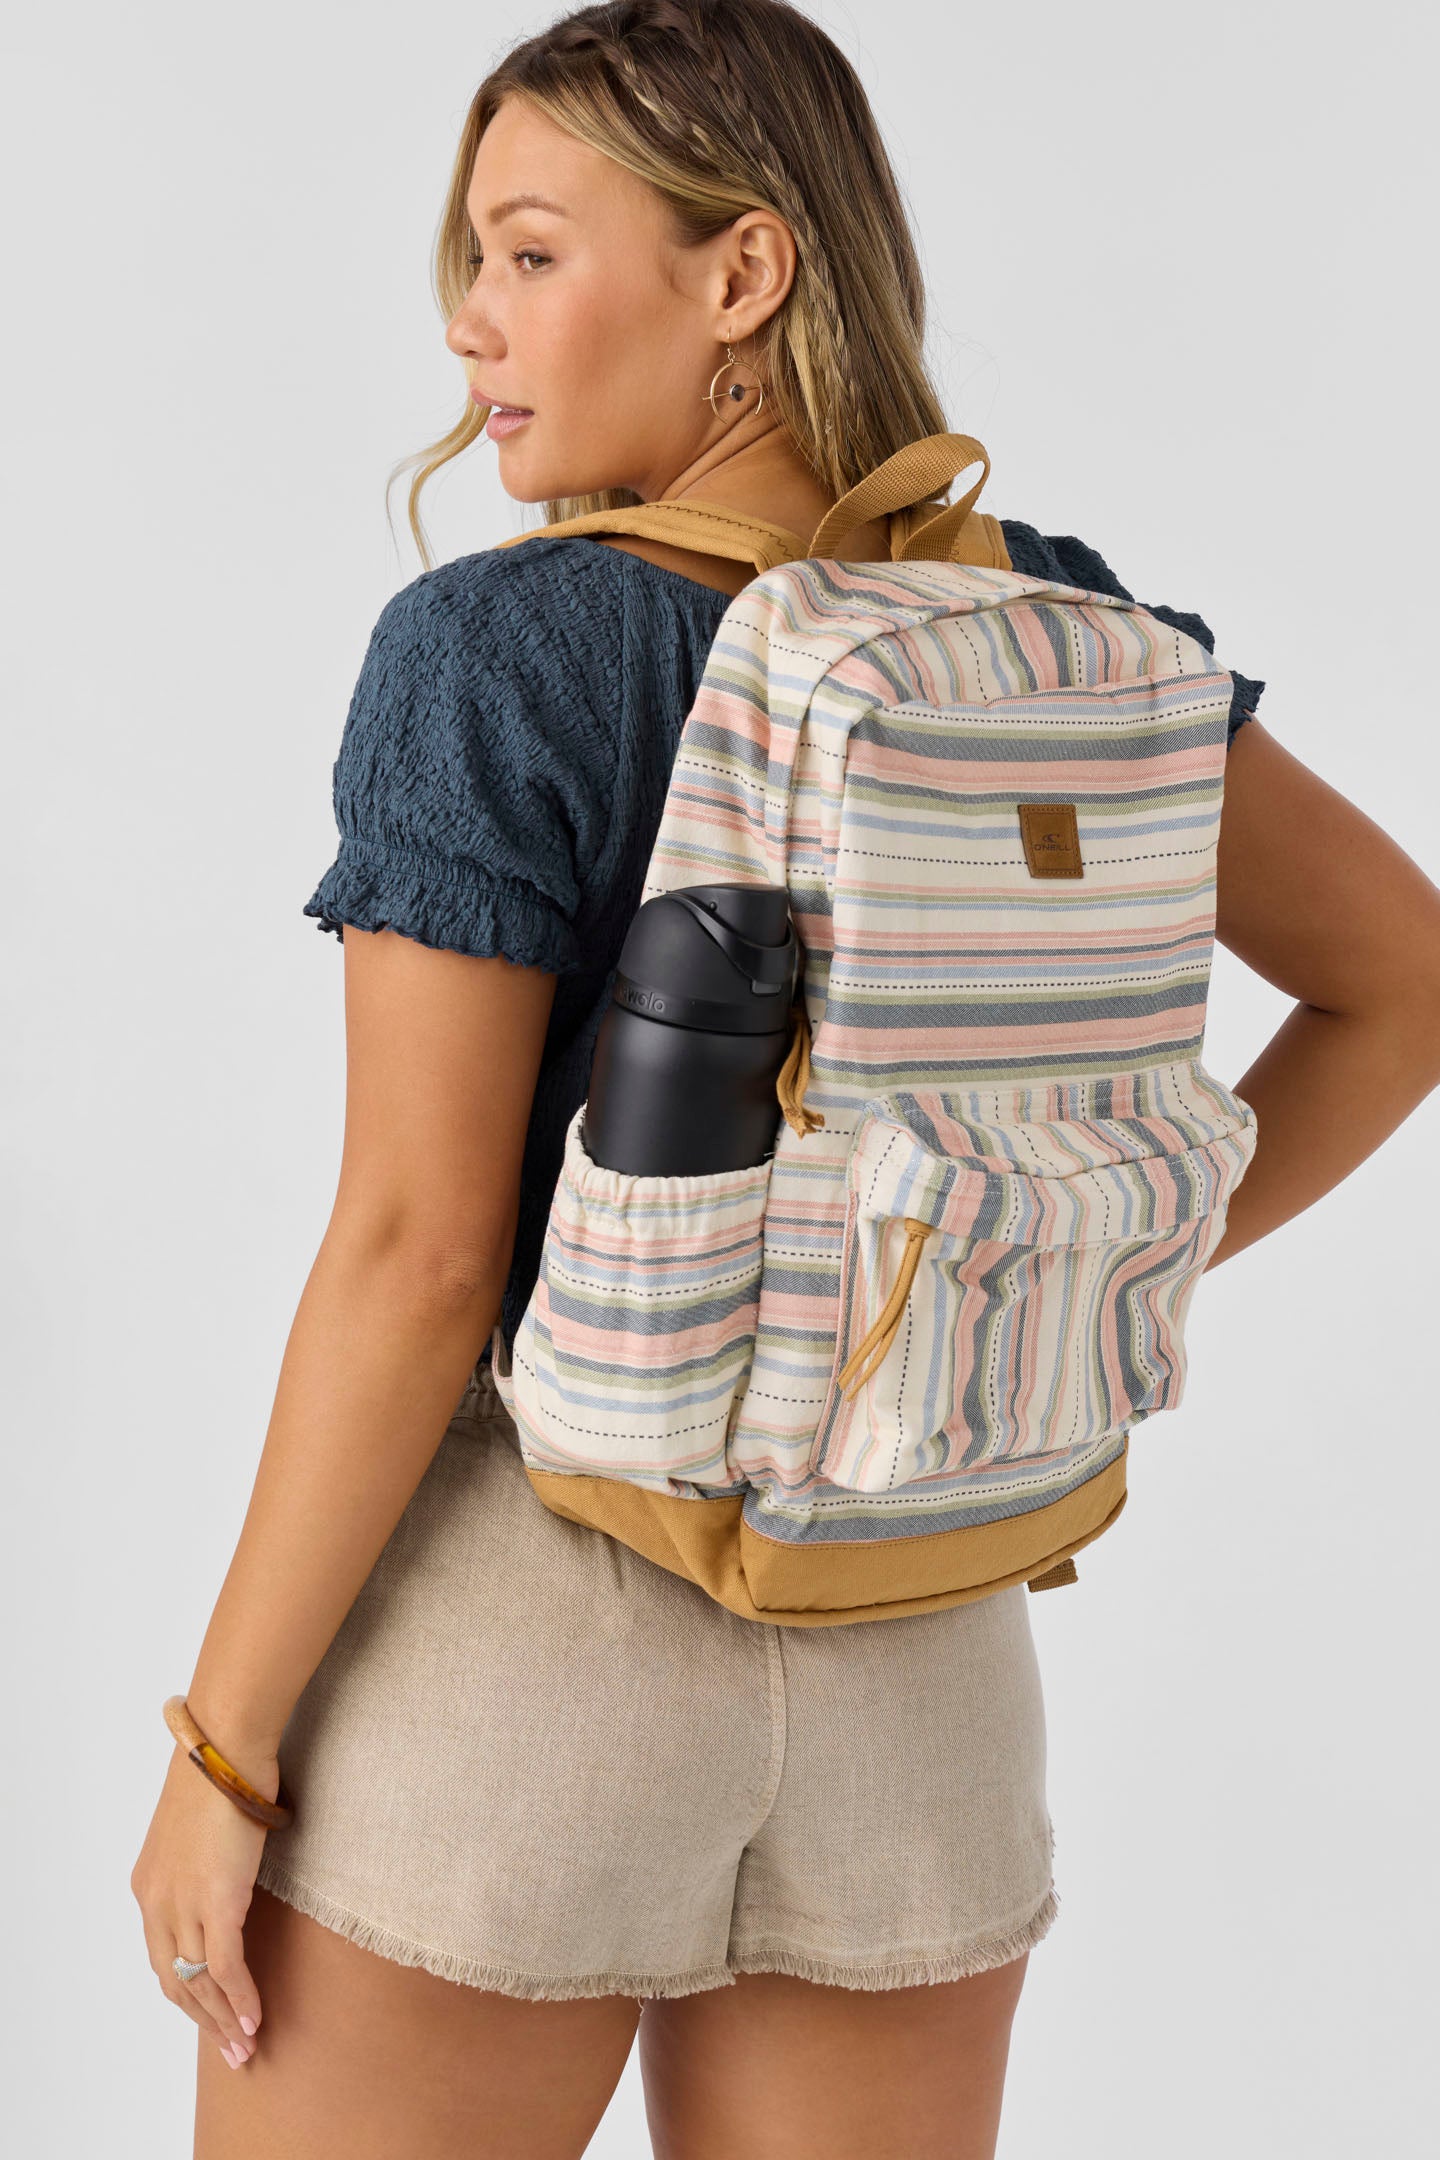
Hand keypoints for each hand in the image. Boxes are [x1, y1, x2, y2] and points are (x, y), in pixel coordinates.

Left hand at [130, 1734, 276, 2068]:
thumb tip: (226, 1879)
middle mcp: (157, 1902)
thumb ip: (202, 1865)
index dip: (187, 1995)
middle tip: (231, 2050)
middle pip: (175, 1981)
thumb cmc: (220, 1773)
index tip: (211, 2018)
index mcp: (148, 1886)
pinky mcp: (215, 1901)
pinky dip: (241, 1999)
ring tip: (247, 2046)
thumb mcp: (199, 1831)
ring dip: (225, 2020)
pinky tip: (256, 2017)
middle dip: (204, 2021)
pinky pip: (225, 1968)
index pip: (162, 1958)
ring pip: (200, 1982)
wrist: (226, 1746)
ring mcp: (183, 1904)